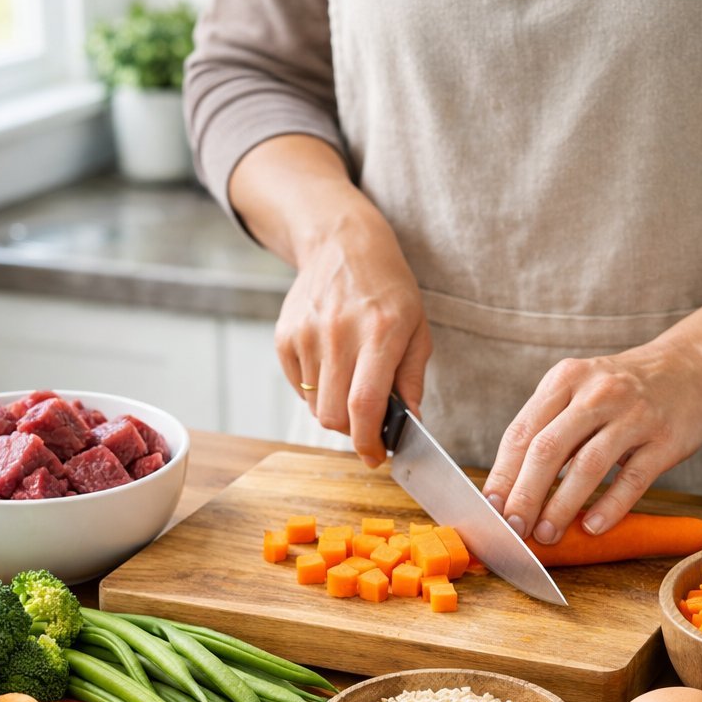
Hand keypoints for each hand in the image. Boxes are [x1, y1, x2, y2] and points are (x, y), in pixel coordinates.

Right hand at [275, 206, 431, 465]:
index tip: (376, 456)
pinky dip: (315, 389)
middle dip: (352, 431)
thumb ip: (412, 381)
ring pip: (314, 407)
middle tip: (367, 421)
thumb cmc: (388, 290)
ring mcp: (306, 335)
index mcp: (379, 333)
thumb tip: (409, 426)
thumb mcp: (417, 329)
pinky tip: (331, 363)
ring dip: (334, 409)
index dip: (368, 442)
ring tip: (350, 381)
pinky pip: (298, 387)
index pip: (364, 405)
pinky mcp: (285, 337)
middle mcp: (338, 334)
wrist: (343, 245)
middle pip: (333, 416)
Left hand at [481, 340, 701, 540]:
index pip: (522, 433)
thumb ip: (548, 430)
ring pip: (587, 466)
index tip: (490, 510)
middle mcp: (596, 393)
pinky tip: (591, 528)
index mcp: (565, 380)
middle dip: (525, 495)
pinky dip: (609, 507)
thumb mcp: (579, 392)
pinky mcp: (665, 438)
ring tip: (546, 535)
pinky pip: (632, 479)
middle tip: (513, 528)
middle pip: (548, 449)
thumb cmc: (621, 391)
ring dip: (561, 506)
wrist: (691, 367)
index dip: (502, 475)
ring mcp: (634, 414)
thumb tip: (510, 490)